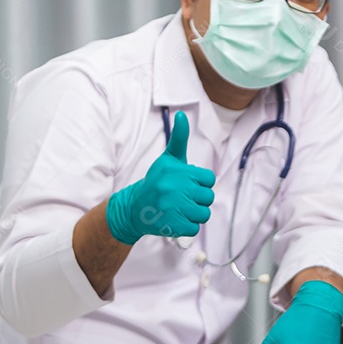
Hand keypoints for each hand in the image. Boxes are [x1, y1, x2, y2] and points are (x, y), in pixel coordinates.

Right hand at [105, 111, 214, 243]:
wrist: (133, 208)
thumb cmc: (156, 181)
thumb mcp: (168, 159)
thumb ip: (179, 138)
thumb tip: (182, 115)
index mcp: (178, 171)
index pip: (209, 180)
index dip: (200, 184)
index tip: (186, 184)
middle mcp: (175, 188)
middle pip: (208, 198)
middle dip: (198, 200)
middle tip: (181, 198)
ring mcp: (173, 208)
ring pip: (204, 214)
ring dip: (194, 214)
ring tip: (179, 209)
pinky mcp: (172, 225)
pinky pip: (194, 228)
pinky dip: (187, 226)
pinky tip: (174, 219)